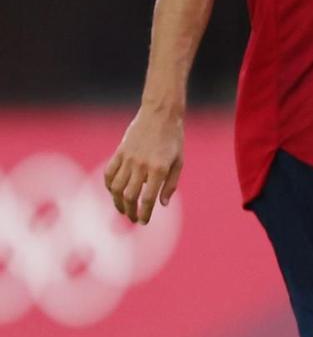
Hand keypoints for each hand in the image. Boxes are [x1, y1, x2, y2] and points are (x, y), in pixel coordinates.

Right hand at [103, 105, 184, 224]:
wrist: (160, 115)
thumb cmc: (174, 139)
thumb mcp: (179, 162)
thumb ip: (171, 184)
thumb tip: (162, 205)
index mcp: (158, 169)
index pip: (147, 199)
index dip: (144, 213)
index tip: (143, 222)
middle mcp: (141, 166)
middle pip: (129, 196)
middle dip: (130, 211)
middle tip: (134, 218)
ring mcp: (128, 158)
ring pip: (115, 187)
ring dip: (117, 201)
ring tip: (123, 209)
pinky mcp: (119, 152)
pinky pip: (109, 173)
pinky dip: (108, 185)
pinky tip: (113, 192)